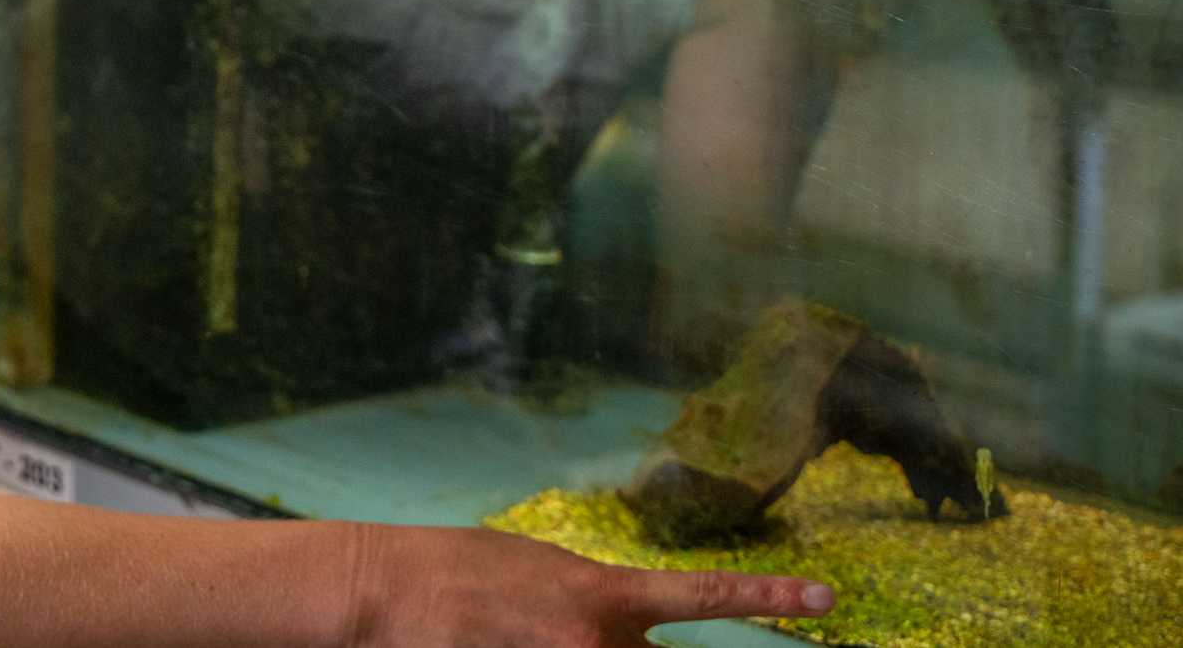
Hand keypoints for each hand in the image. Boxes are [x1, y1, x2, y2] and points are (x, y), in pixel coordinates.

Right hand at [346, 524, 834, 647]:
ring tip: (529, 635)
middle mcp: (595, 646)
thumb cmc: (456, 569)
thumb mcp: (540, 572)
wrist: (384, 591)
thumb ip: (595, 607)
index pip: (704, 595)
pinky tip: (518, 642)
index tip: (825, 596)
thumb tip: (622, 635)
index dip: (768, 594)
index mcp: (603, 599)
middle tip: (584, 637)